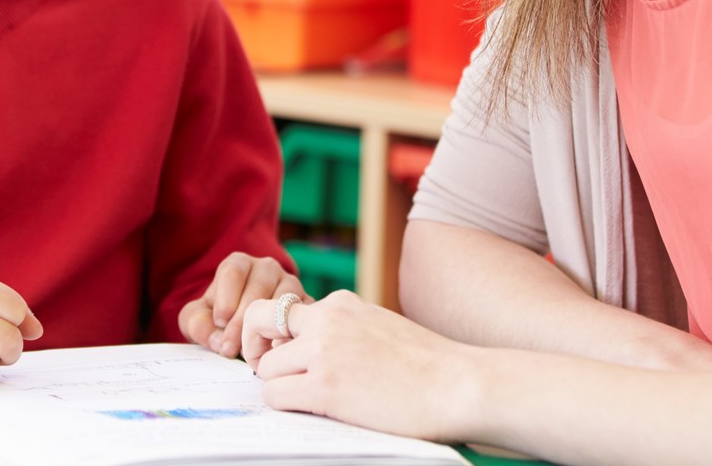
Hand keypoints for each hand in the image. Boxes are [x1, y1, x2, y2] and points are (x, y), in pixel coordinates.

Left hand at [178, 251, 306, 358]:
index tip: (219, 323)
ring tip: (251, 353)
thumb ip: (197, 324)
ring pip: (282, 301)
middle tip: (231, 348)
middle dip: (242, 322)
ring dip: (266, 329)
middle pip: (258, 287)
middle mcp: (267, 268)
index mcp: (239, 263)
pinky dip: (288, 335)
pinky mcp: (307, 304)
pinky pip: (302, 316)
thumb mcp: (198, 319)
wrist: (245, 328)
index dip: (225, 299)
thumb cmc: (219, 319)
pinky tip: (273, 352)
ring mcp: (291, 284)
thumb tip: (220, 340)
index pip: (233, 271)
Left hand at [242, 289, 477, 443]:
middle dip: (253, 346)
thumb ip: (344, 329)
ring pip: (265, 367)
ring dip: (278, 386)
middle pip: (258, 321)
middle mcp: (327, 319)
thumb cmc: (427, 365)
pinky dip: (283, 405)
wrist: (458, 384)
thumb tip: (307, 347)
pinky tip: (309, 410)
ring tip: (305, 398)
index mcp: (342, 302)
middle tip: (266, 369)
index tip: (281, 352)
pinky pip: (275, 396)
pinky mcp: (325, 387)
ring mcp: (324, 352)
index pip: (284, 309)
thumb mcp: (379, 326)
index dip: (275, 333)